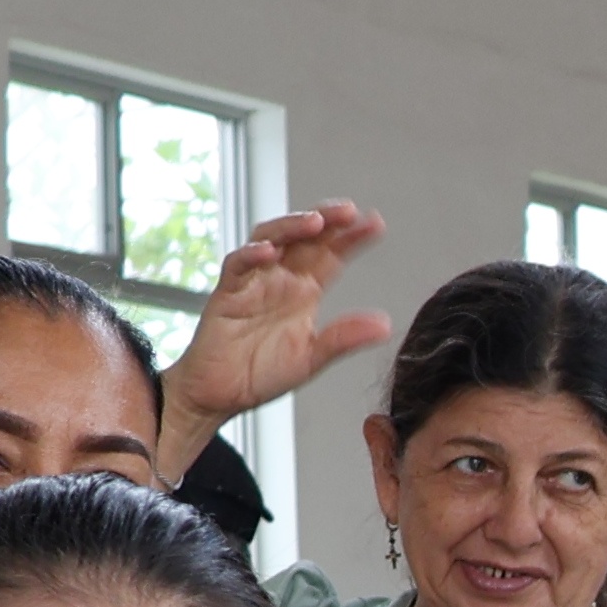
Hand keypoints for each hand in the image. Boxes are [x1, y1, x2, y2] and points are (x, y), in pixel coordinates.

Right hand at [166, 201, 391, 430]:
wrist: (220, 395)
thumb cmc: (261, 373)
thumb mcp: (311, 358)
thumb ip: (343, 339)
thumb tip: (385, 325)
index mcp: (305, 290)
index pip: (332, 254)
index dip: (352, 237)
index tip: (375, 223)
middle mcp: (280, 278)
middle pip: (303, 237)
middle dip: (326, 220)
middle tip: (348, 211)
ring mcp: (253, 281)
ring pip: (270, 238)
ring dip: (291, 227)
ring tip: (314, 222)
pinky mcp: (227, 292)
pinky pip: (238, 266)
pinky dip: (251, 255)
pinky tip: (269, 252)